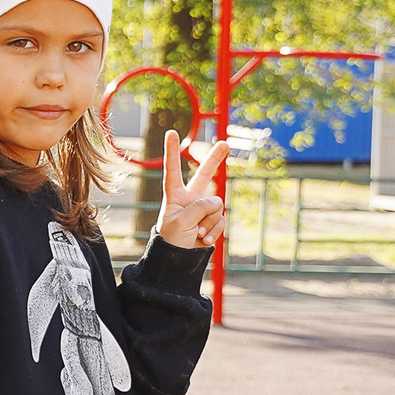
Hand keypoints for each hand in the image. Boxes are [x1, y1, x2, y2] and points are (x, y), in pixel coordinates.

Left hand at [154, 134, 228, 249]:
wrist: (177, 262)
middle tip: (225, 143)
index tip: (170, 132)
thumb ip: (200, 207)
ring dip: (209, 222)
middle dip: (215, 160)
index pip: (173, 170)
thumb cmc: (172, 240)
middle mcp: (190, 199)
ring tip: (196, 233)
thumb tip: (218, 204)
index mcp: (174, 196)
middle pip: (204, 175)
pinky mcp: (212, 221)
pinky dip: (214, 231)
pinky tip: (202, 239)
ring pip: (217, 207)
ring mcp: (203, 210)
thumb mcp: (182, 221)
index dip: (172, 151)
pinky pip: (221, 221)